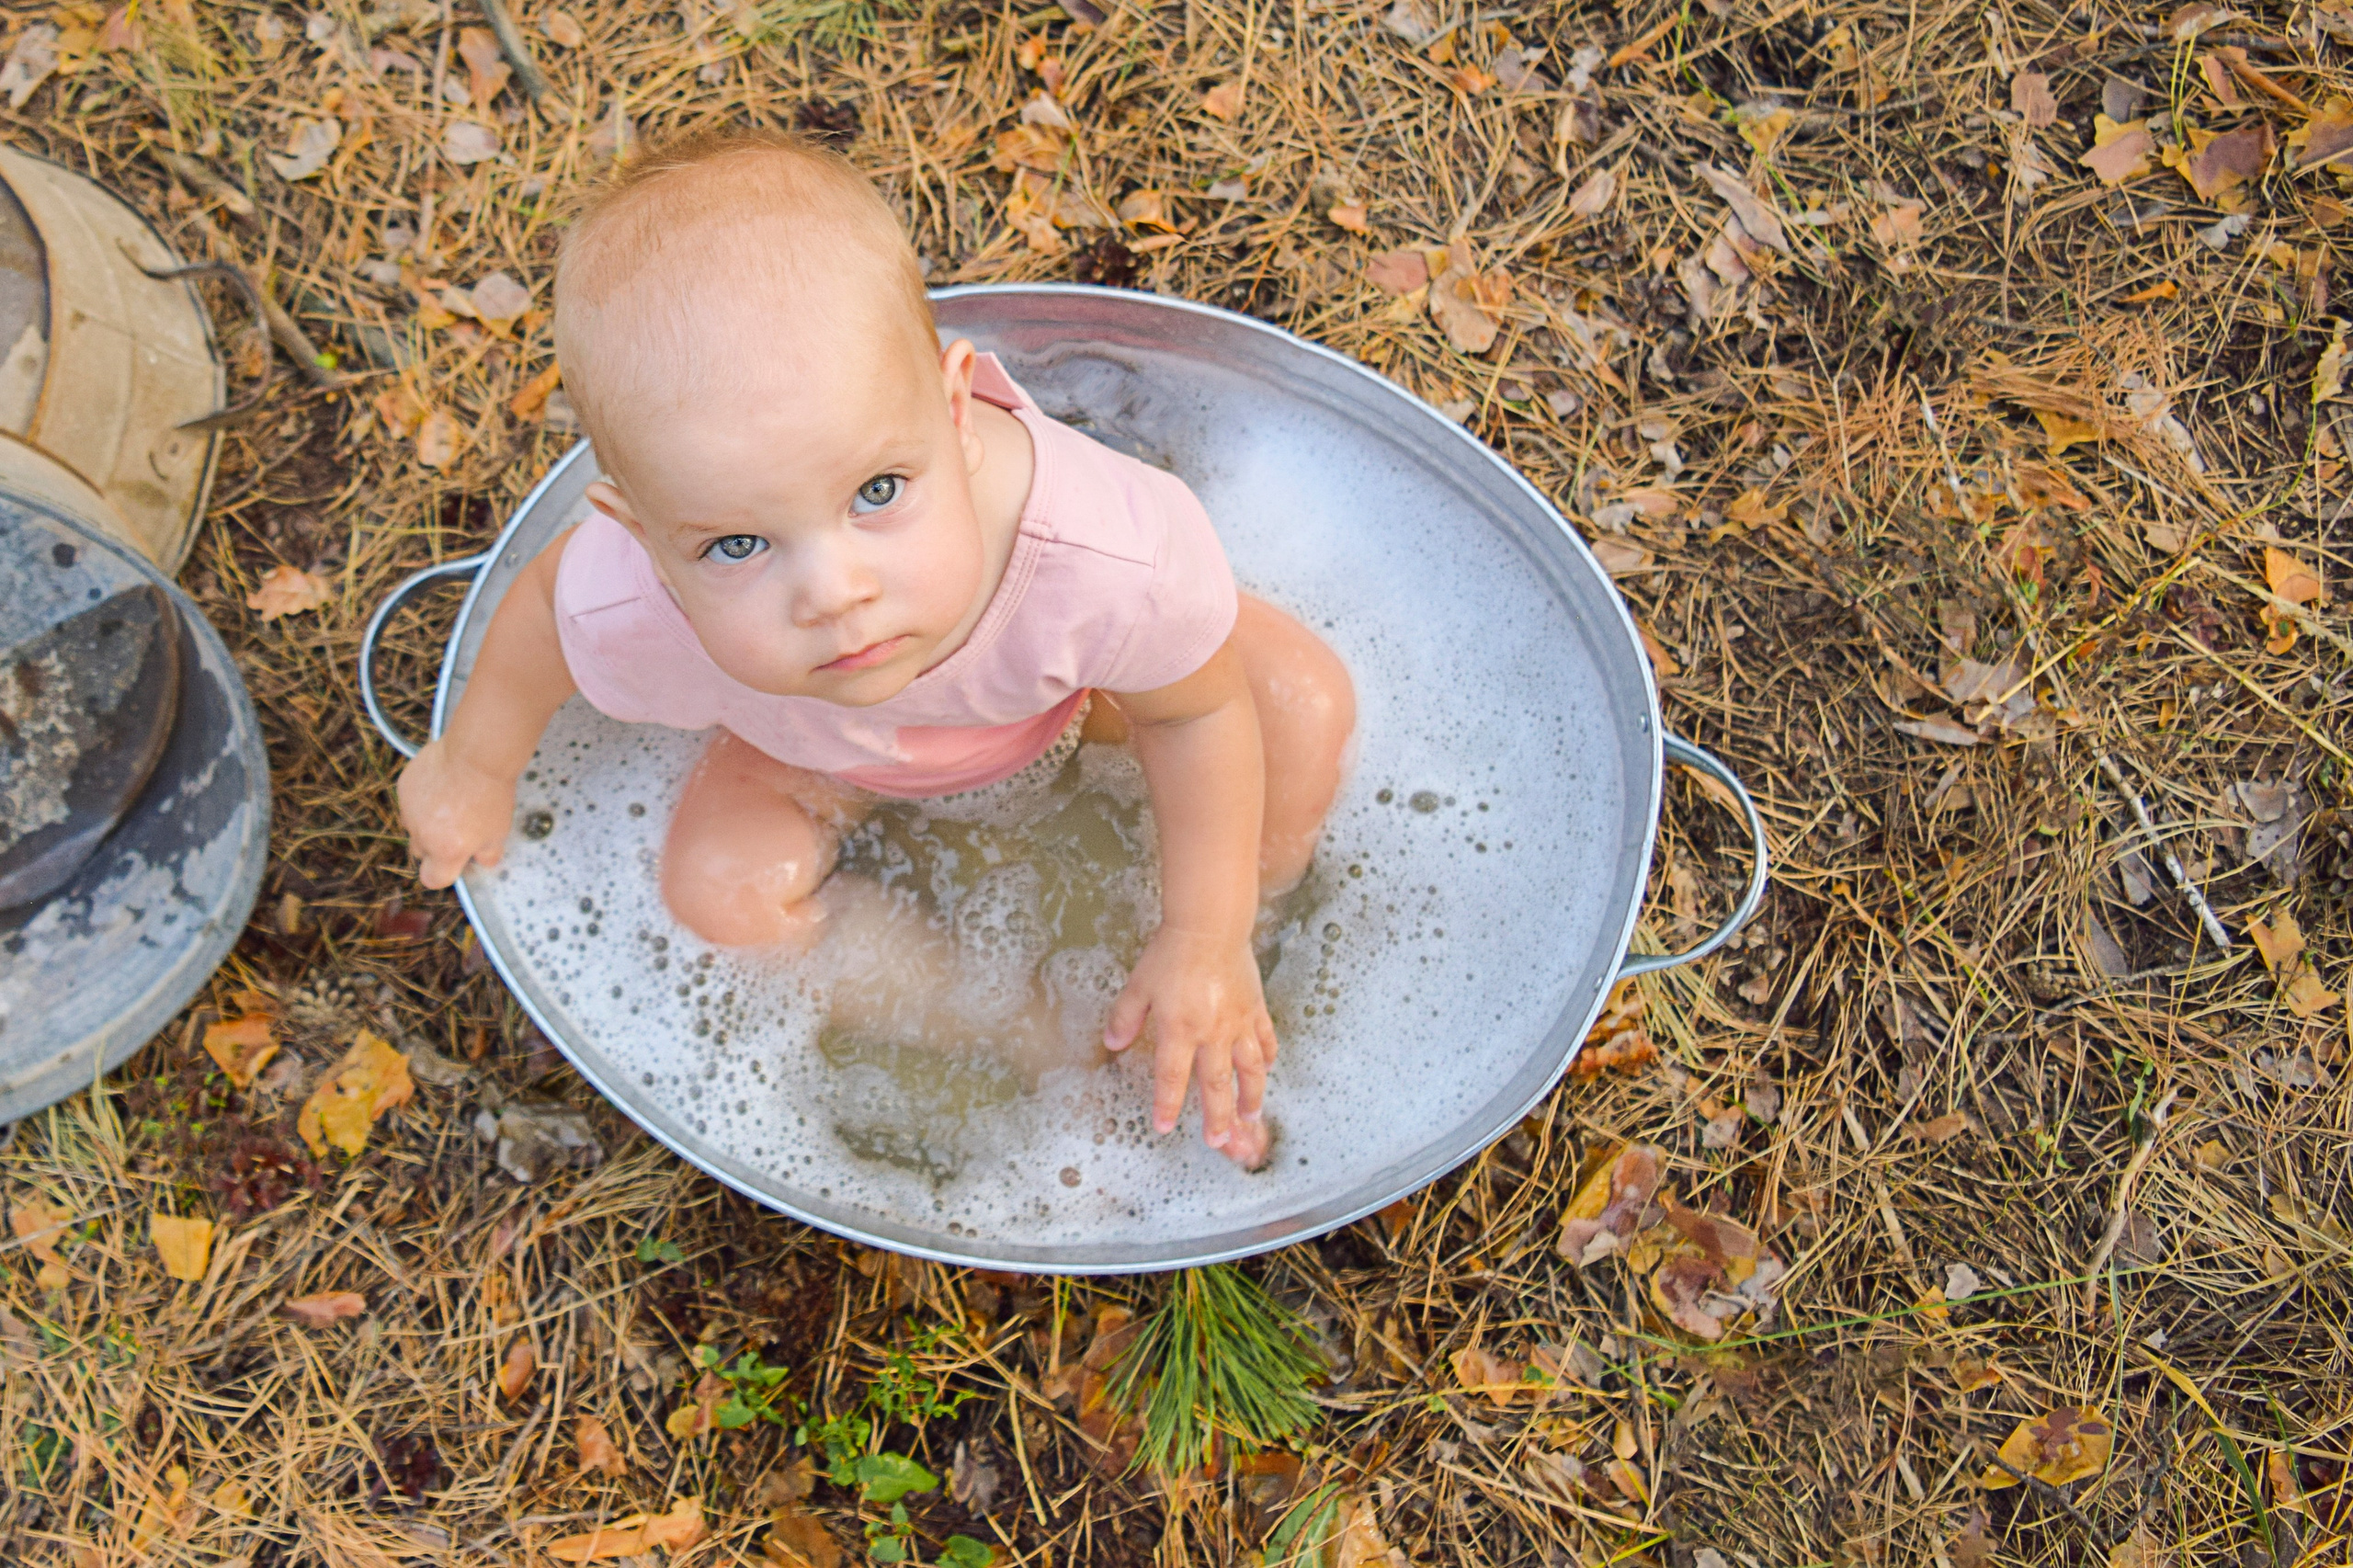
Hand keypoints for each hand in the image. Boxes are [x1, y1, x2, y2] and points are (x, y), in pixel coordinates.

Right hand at [398, 739, 517, 888]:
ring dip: (427, 821)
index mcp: (446, 852)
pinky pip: (410, 801)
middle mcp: (422, 836)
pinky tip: (443, 783)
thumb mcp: (499, 831)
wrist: (476, 755)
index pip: (433, 880)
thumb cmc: (492, 795)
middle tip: (458, 827)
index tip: (455, 861)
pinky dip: (422, 797)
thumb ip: (488, 854)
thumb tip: (483, 861)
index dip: (444, 873)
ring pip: (413, 826)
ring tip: (451, 801)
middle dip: (436, 846)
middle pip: (422, 853)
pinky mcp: (403, 788)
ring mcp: (409, 811)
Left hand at [1104, 925, 1276, 1155]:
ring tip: (1249, 1115)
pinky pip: (1265, 1040)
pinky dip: (1267, 1057)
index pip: (1171, 1078)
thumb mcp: (1138, 985)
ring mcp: (1238, 1023)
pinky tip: (1267, 1068)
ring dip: (1250, 1096)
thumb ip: (1125, 1017)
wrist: (1210, 926)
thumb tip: (1113, 1043)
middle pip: (1216, 1084)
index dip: (1167, 1105)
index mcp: (1179, 1030)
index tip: (1164, 1127)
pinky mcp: (1255, 1008)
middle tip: (1217, 1141)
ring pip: (1249, 1069)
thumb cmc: (1171, 953)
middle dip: (1216, 1117)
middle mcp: (1212, 1033)